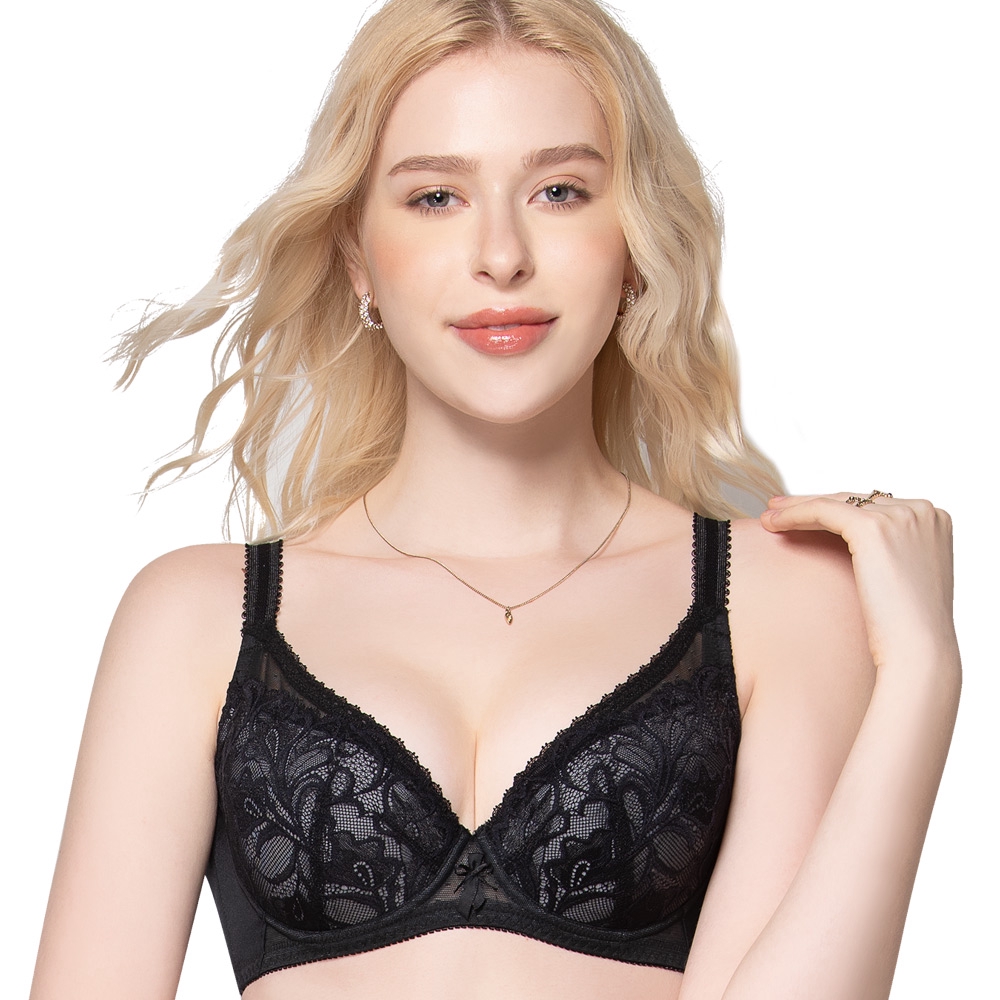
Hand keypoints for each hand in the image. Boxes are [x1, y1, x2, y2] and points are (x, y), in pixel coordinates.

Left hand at [760, 493, 956, 671]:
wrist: (917, 650)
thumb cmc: (907, 625)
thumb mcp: (905, 575)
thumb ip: (891, 550)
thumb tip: (860, 545)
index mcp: (934, 518)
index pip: (873, 505)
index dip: (835, 507)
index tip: (804, 511)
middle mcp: (921, 510)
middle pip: (854, 500)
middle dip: (813, 502)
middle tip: (778, 507)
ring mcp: (900, 516)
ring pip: (834, 502)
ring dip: (796, 507)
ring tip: (768, 517)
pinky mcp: (873, 527)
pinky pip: (822, 511)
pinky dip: (794, 515)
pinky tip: (771, 524)